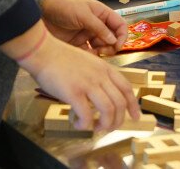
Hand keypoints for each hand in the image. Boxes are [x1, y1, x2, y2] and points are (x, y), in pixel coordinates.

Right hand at [14, 26, 139, 132]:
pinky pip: (86, 115)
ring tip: (95, 128)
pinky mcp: (74, 92)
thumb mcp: (89, 62)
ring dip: (104, 124)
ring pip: (108, 110)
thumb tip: (100, 95)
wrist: (44, 52)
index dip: (133, 105)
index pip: (127, 89)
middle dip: (118, 120)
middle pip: (120, 103)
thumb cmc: (62, 58)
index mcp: (106, 68)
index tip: (136, 117)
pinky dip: (84, 125)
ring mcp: (88, 84)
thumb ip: (97, 76)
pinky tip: (78, 124)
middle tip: (109, 128)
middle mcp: (101, 76)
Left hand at [41, 0, 127, 55]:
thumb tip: (113, 40)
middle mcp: (97, 25)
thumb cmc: (65, 7)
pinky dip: (90, 57)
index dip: (122, 35)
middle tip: (105, 51)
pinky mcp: (78, 44)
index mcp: (102, 14)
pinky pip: (89, 53)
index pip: (119, 25)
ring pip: (101, 47)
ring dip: (101, 52)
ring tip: (95, 54)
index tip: (117, 45)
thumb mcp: (84, 14)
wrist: (42, 11)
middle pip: (112, 38)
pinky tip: (87, 58)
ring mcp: (87, 35)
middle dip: (111, 46)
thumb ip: (99, 27)